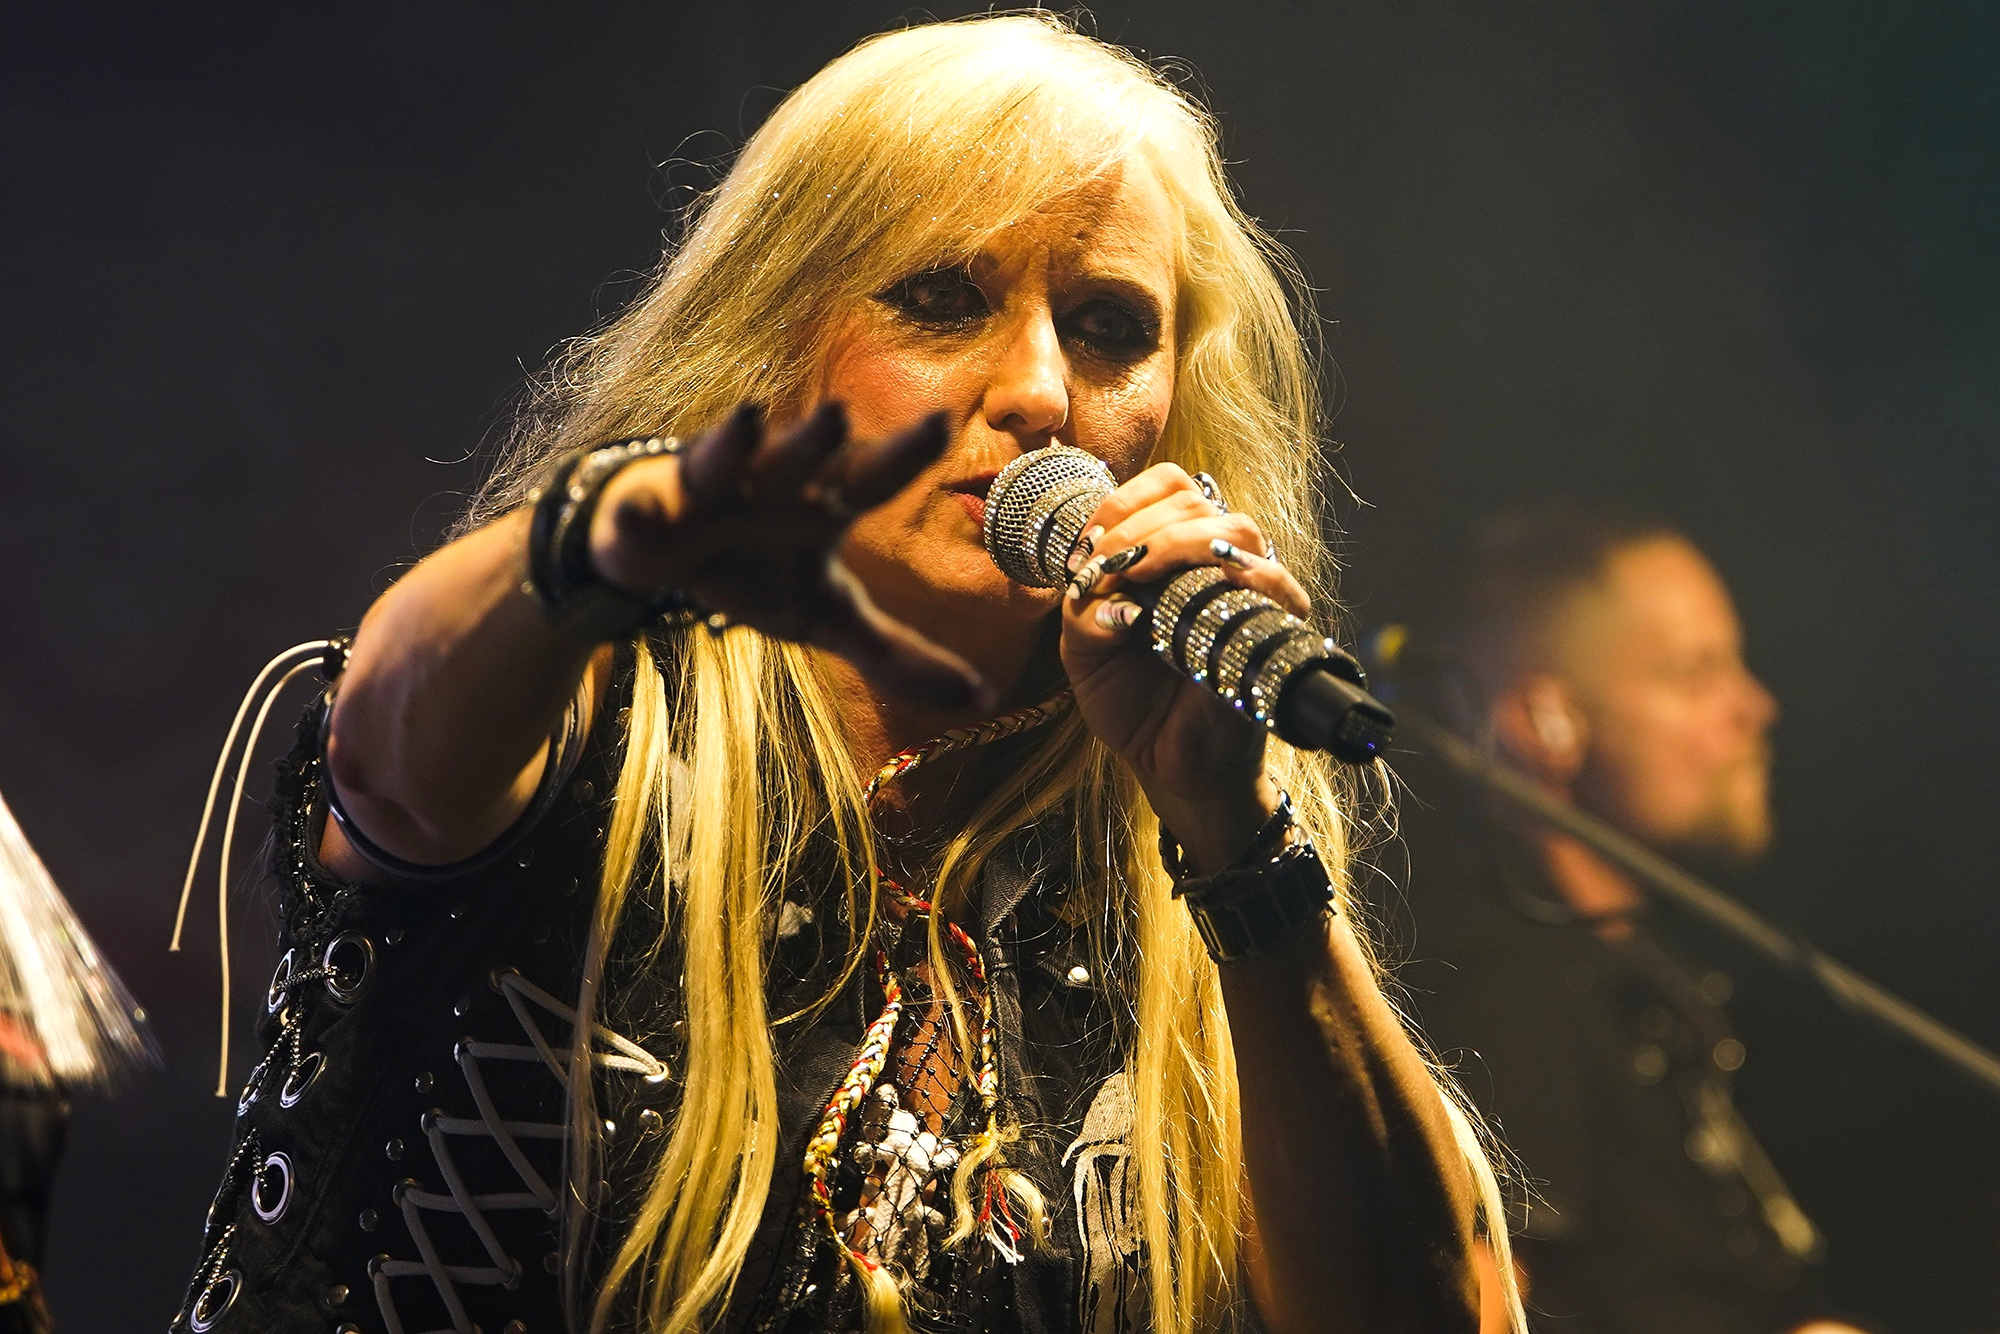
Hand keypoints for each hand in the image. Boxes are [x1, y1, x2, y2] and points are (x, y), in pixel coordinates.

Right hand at [588, 401, 988, 711]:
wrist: (664, 558)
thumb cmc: (759, 571)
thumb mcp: (829, 618)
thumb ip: (899, 654)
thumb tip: (985, 700)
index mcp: (822, 503)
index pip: (872, 475)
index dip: (904, 452)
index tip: (940, 425)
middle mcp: (770, 482)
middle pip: (799, 457)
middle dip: (816, 438)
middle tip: (840, 414)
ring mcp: (708, 489)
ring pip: (723, 460)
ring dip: (733, 444)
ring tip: (748, 421)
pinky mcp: (647, 510)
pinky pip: (640, 513)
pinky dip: (636, 517)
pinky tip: (635, 518)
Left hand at [1058, 463, 1310, 870]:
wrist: (1167, 762)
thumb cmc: (1130, 699)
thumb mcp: (1085, 649)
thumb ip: (1084, 610)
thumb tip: (1114, 593)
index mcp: (1171, 551)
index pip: (1165, 487)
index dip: (1122, 503)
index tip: (1086, 547)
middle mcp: (1213, 561)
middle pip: (1193, 500)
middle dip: (1137, 527)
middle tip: (1103, 569)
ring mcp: (1248, 591)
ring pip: (1232, 529)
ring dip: (1177, 542)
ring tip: (1139, 573)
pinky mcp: (1276, 629)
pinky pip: (1276, 585)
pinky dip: (1244, 576)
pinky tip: (1209, 583)